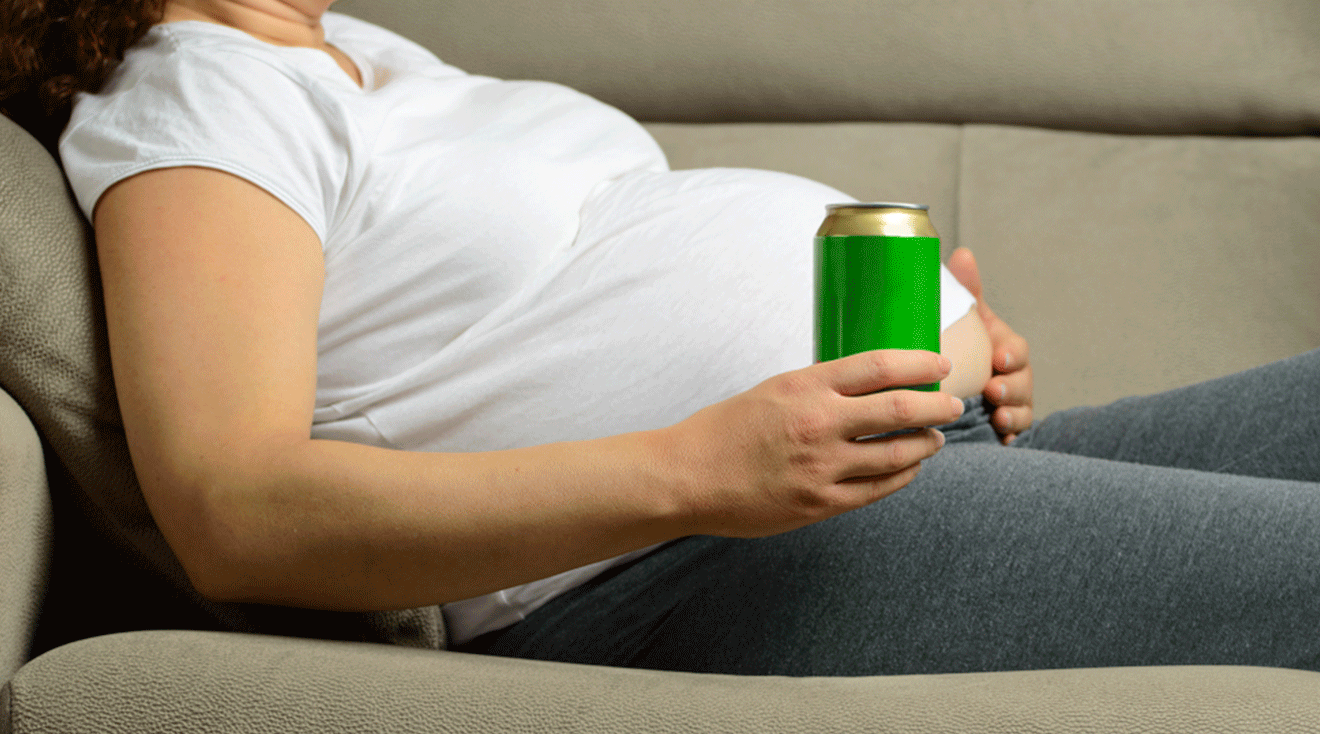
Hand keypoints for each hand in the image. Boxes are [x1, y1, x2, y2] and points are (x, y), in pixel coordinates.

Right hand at [662, 350, 964, 537]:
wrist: (688, 477)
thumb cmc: (725, 430)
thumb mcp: (773, 389)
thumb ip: (819, 388)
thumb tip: (870, 385)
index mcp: (805, 387)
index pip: (880, 366)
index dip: (919, 364)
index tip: (939, 365)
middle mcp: (819, 424)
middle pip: (901, 410)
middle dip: (938, 406)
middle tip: (953, 404)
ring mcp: (822, 468)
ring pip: (898, 455)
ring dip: (925, 444)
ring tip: (934, 438)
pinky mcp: (820, 504)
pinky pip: (878, 490)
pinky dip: (902, 477)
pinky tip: (909, 469)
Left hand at [946, 247, 1033, 444]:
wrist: (945, 387)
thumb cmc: (960, 346)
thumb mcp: (964, 320)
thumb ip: (967, 291)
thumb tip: (963, 254)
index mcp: (1001, 348)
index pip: (1016, 349)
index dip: (1012, 354)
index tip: (1000, 358)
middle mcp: (1011, 376)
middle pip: (1022, 382)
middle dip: (1012, 387)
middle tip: (993, 391)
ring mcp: (1009, 404)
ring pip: (1021, 410)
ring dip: (1012, 413)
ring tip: (997, 416)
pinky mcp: (1002, 430)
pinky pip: (1014, 435)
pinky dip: (1011, 437)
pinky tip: (1003, 441)